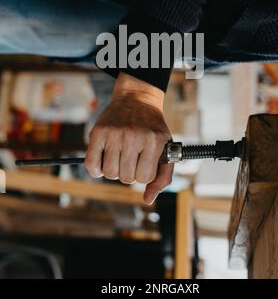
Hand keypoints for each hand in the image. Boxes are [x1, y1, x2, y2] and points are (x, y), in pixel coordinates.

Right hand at [85, 73, 173, 203]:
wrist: (137, 98)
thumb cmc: (152, 128)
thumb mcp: (165, 148)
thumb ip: (162, 177)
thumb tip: (148, 200)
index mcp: (154, 141)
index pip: (145, 178)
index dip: (144, 174)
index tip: (144, 162)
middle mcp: (134, 136)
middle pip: (126, 178)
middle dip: (129, 172)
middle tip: (132, 158)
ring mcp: (114, 134)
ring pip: (110, 174)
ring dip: (114, 170)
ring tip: (120, 156)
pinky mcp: (98, 132)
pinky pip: (91, 165)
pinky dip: (96, 169)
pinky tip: (104, 160)